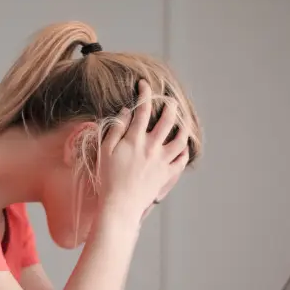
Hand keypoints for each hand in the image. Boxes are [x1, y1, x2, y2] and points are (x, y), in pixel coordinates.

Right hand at [98, 79, 190, 220]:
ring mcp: (162, 161)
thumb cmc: (108, 178)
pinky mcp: (166, 174)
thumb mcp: (105, 151)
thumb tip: (127, 112)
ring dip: (183, 127)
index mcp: (135, 139)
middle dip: (170, 105)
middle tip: (169, 100)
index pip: (143, 109)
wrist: (120, 205)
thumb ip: (116, 129)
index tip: (145, 85)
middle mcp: (152, 147)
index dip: (145, 93)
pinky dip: (184, 151)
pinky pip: (181, 160)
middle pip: (168, 120)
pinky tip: (183, 146)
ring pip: (180, 139)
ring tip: (182, 121)